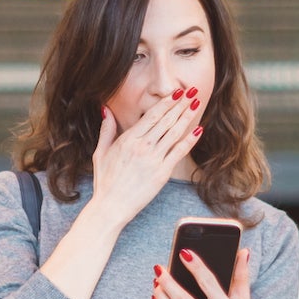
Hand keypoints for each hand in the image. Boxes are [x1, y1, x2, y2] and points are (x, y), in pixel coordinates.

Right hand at [91, 93, 202, 224]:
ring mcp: (154, 159)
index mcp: (128, 139)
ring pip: (174, 133)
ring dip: (187, 117)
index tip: (177, 92)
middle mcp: (142, 146)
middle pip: (166, 120)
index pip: (152, 115)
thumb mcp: (100, 152)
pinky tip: (198, 130)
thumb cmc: (105, 181)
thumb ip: (106, 130)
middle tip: (192, 91)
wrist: (111, 206)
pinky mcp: (162, 173)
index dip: (167, 102)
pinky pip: (178, 152)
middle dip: (181, 104)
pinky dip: (190, 140)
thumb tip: (106, 109)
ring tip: (197, 104)